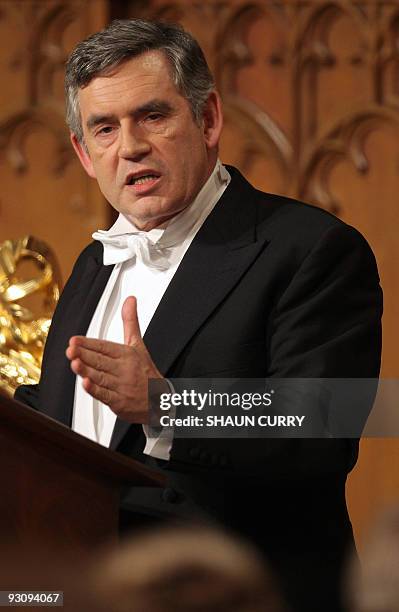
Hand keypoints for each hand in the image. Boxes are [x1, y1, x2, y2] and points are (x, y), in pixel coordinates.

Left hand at [65, 296, 163, 423]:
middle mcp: (124, 369)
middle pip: (101, 361)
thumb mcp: (138, 344)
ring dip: (87, 370)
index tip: (75, 340)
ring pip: (101, 377)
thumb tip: (130, 300)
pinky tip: (85, 384)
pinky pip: (105, 395)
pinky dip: (95, 390)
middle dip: (85, 355)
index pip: (105, 347)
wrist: (160, 400)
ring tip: (74, 363)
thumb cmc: (146, 371)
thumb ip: (130, 322)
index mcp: (127, 354)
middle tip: (71, 350)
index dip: (89, 344)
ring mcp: (121, 386)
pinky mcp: (118, 402)